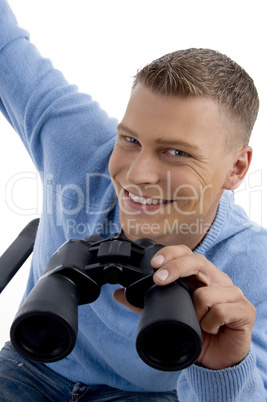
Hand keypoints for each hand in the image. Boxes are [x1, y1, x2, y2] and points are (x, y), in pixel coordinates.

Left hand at [113, 245, 255, 369]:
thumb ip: (146, 303)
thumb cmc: (196, 330)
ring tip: (197, 322)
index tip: (154, 265)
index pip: (186, 254)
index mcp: (200, 276)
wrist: (218, 358)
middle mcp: (217, 279)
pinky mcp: (244, 309)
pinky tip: (210, 329)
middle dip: (176, 268)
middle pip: (198, 261)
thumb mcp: (168, 314)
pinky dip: (211, 323)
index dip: (171, 254)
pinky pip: (222, 310)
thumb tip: (118, 294)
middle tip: (159, 279)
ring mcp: (232, 293)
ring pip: (208, 291)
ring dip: (196, 310)